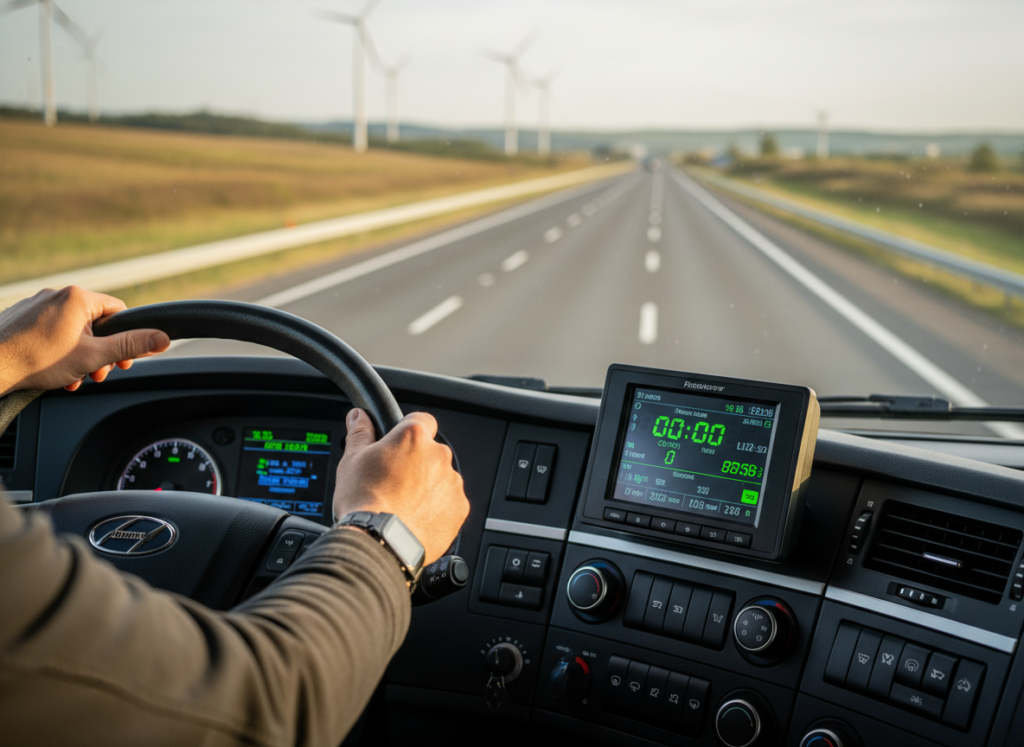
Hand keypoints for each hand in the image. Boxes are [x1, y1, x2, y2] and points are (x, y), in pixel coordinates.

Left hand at [0, 286, 170, 396]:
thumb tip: (162, 338)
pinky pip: (50, 330)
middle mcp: (57, 294)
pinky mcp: (22, 316)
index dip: (125, 338)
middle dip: (99, 352)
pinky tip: (52, 368)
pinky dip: (57, 349)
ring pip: (72, 330)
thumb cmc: (37, 360)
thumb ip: (131, 346)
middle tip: (95, 373)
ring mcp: (36, 304)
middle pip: (95, 323)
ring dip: (79, 355)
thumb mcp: (94, 356)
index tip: (121, 360)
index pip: (119, 312)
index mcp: (78, 297)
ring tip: (72, 375)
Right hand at [333, 408, 468, 564]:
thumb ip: (360, 433)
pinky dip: (437, 507)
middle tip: (394, 481)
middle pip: (430, 451)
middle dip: (416, 463)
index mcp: (413, 437)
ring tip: (403, 504)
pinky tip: (416, 517)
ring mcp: (452, 482)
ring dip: (427, 485)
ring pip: (441, 477)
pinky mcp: (460, 507)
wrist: (381, 542)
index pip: (421, 420)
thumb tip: (359, 416)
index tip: (399, 445)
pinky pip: (449, 501)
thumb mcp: (352, 460)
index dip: (408, 431)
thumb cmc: (365, 501)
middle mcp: (438, 455)